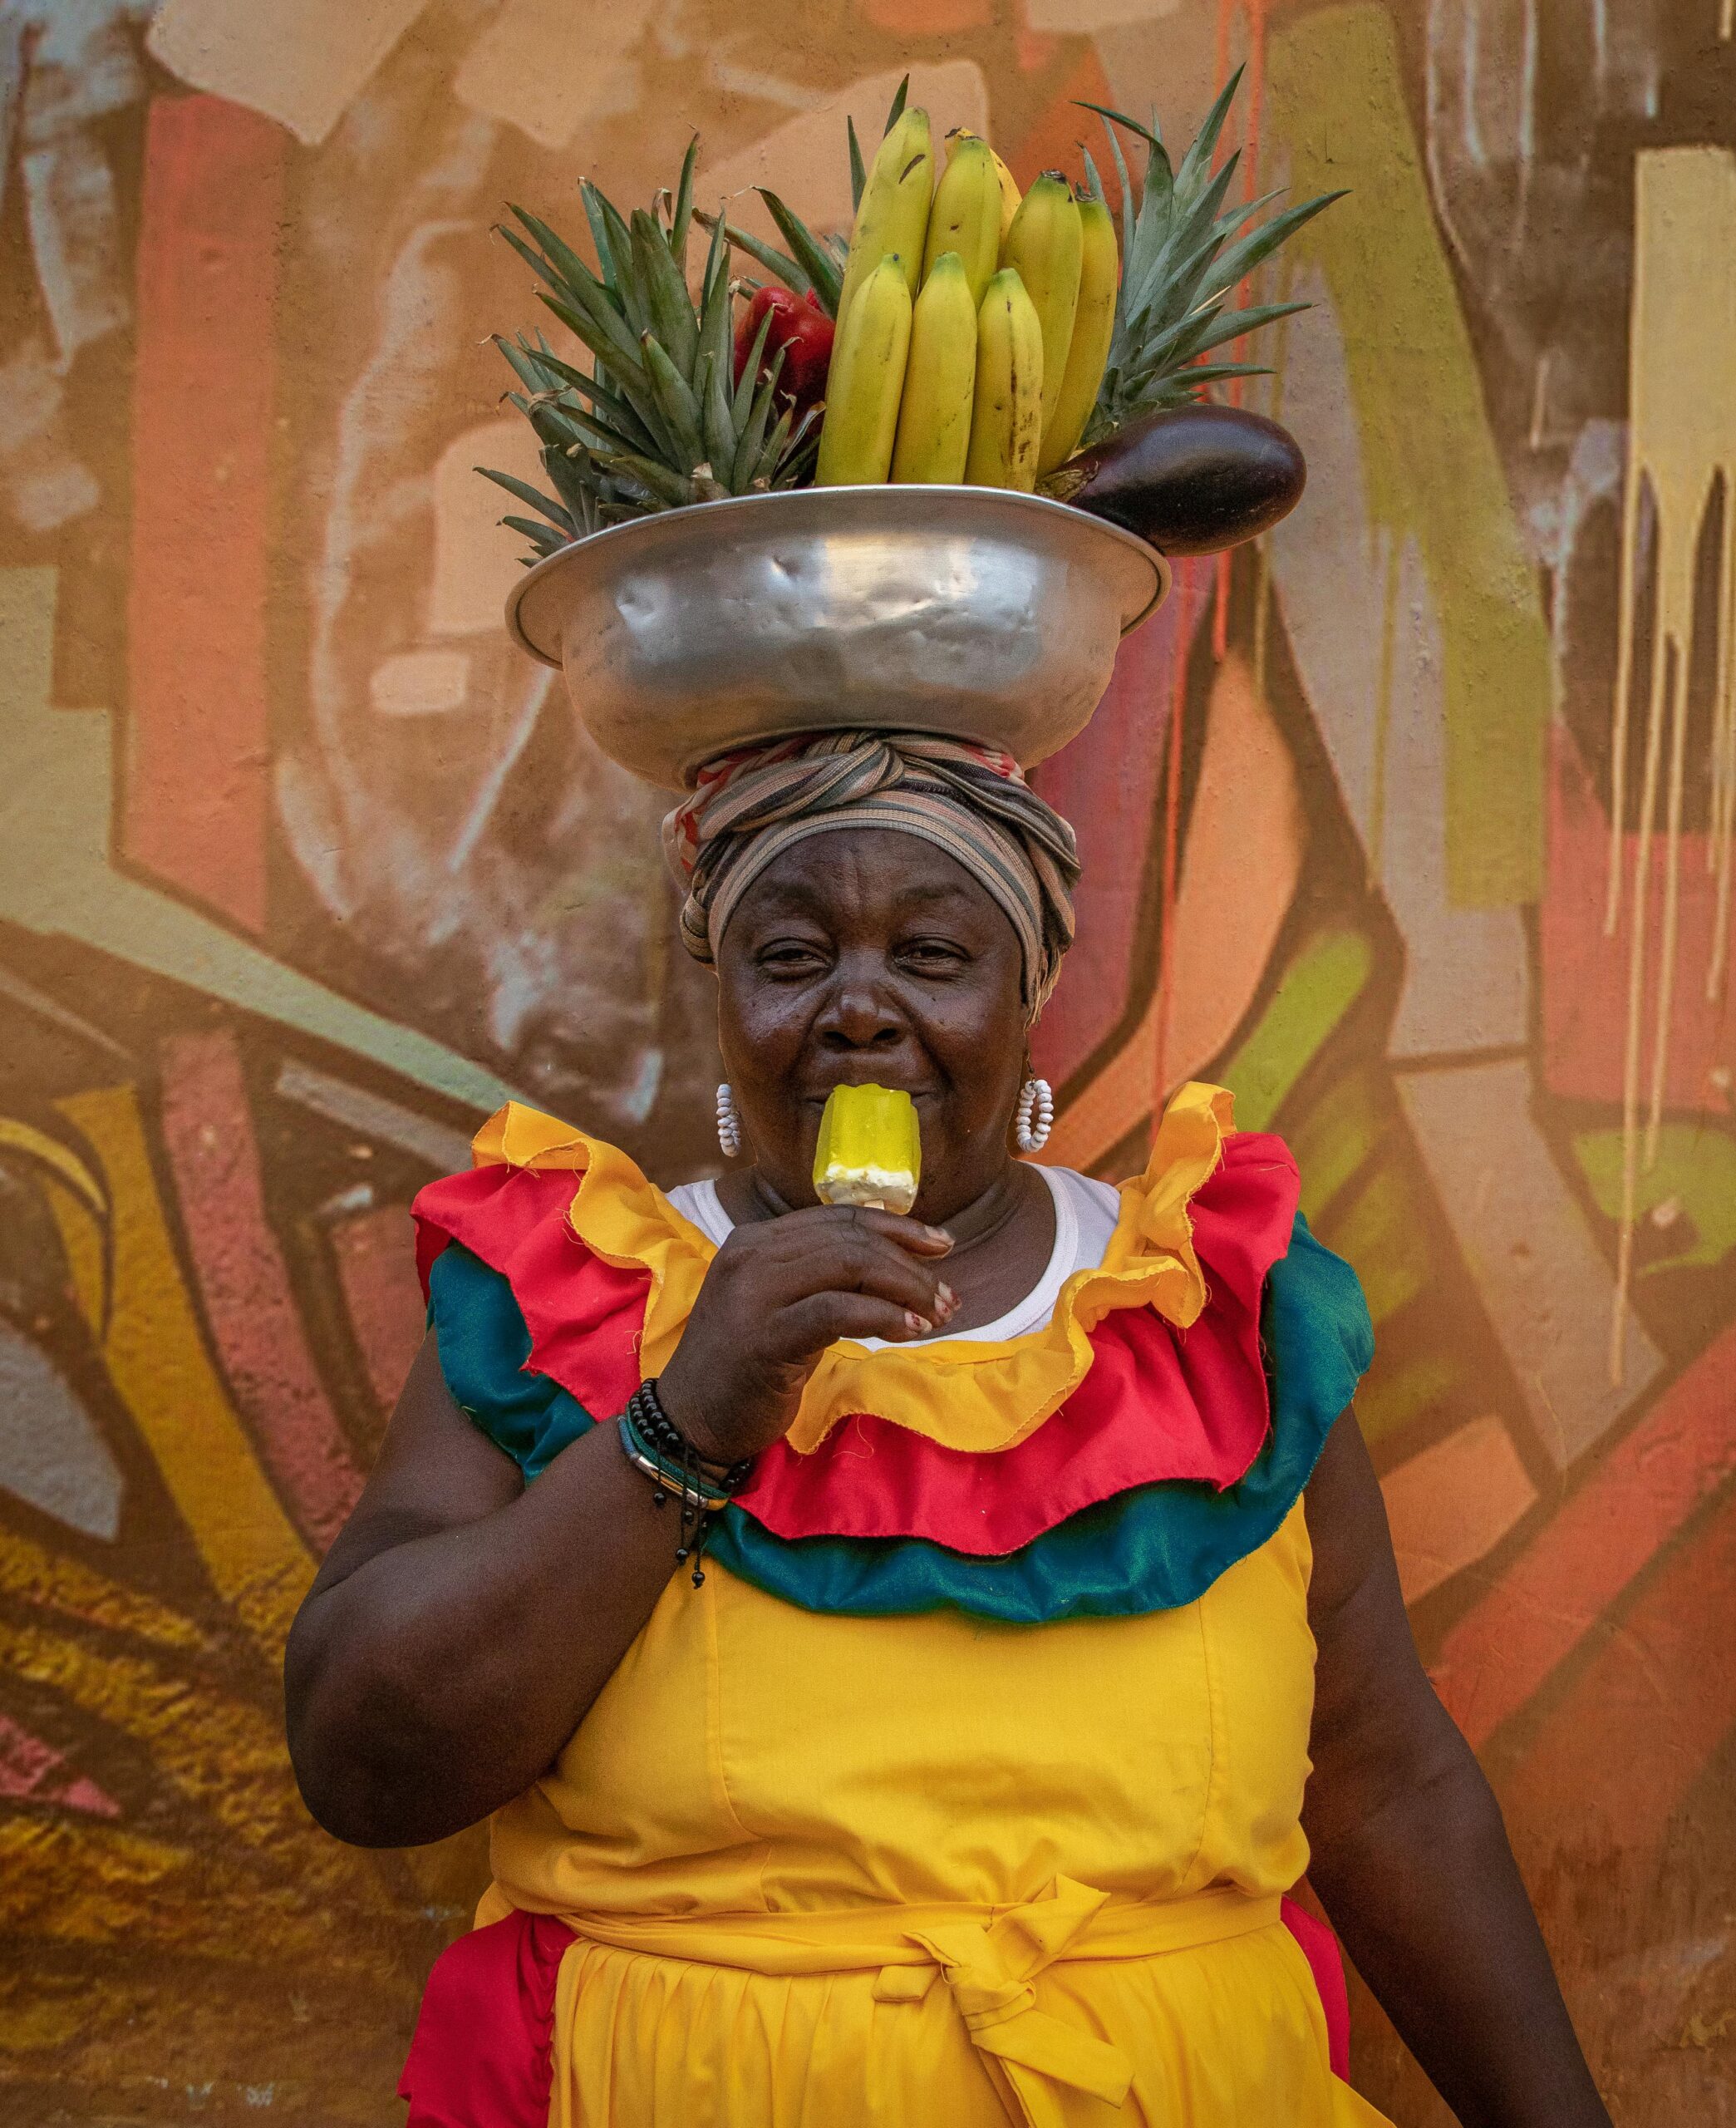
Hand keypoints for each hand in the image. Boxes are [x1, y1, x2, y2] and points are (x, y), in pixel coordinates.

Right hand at [655, 1206, 957, 1463]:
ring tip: (936, 1315)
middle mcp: (752, 1254)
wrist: (690, 1421)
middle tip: (947, 1298)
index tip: (941, 1246)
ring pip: (849, 1266)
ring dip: (905, 1289)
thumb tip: (896, 1263)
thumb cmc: (743, 1368)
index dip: (897, 1227)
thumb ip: (822, 1278)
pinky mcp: (764, 1336)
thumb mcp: (781, 1307)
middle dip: (910, 1266)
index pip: (839, 1217)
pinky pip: (836, 1311)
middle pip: (851, 1240)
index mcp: (756, 1240)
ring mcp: (753, 1293)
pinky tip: (910, 1330)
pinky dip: (882, 1315)